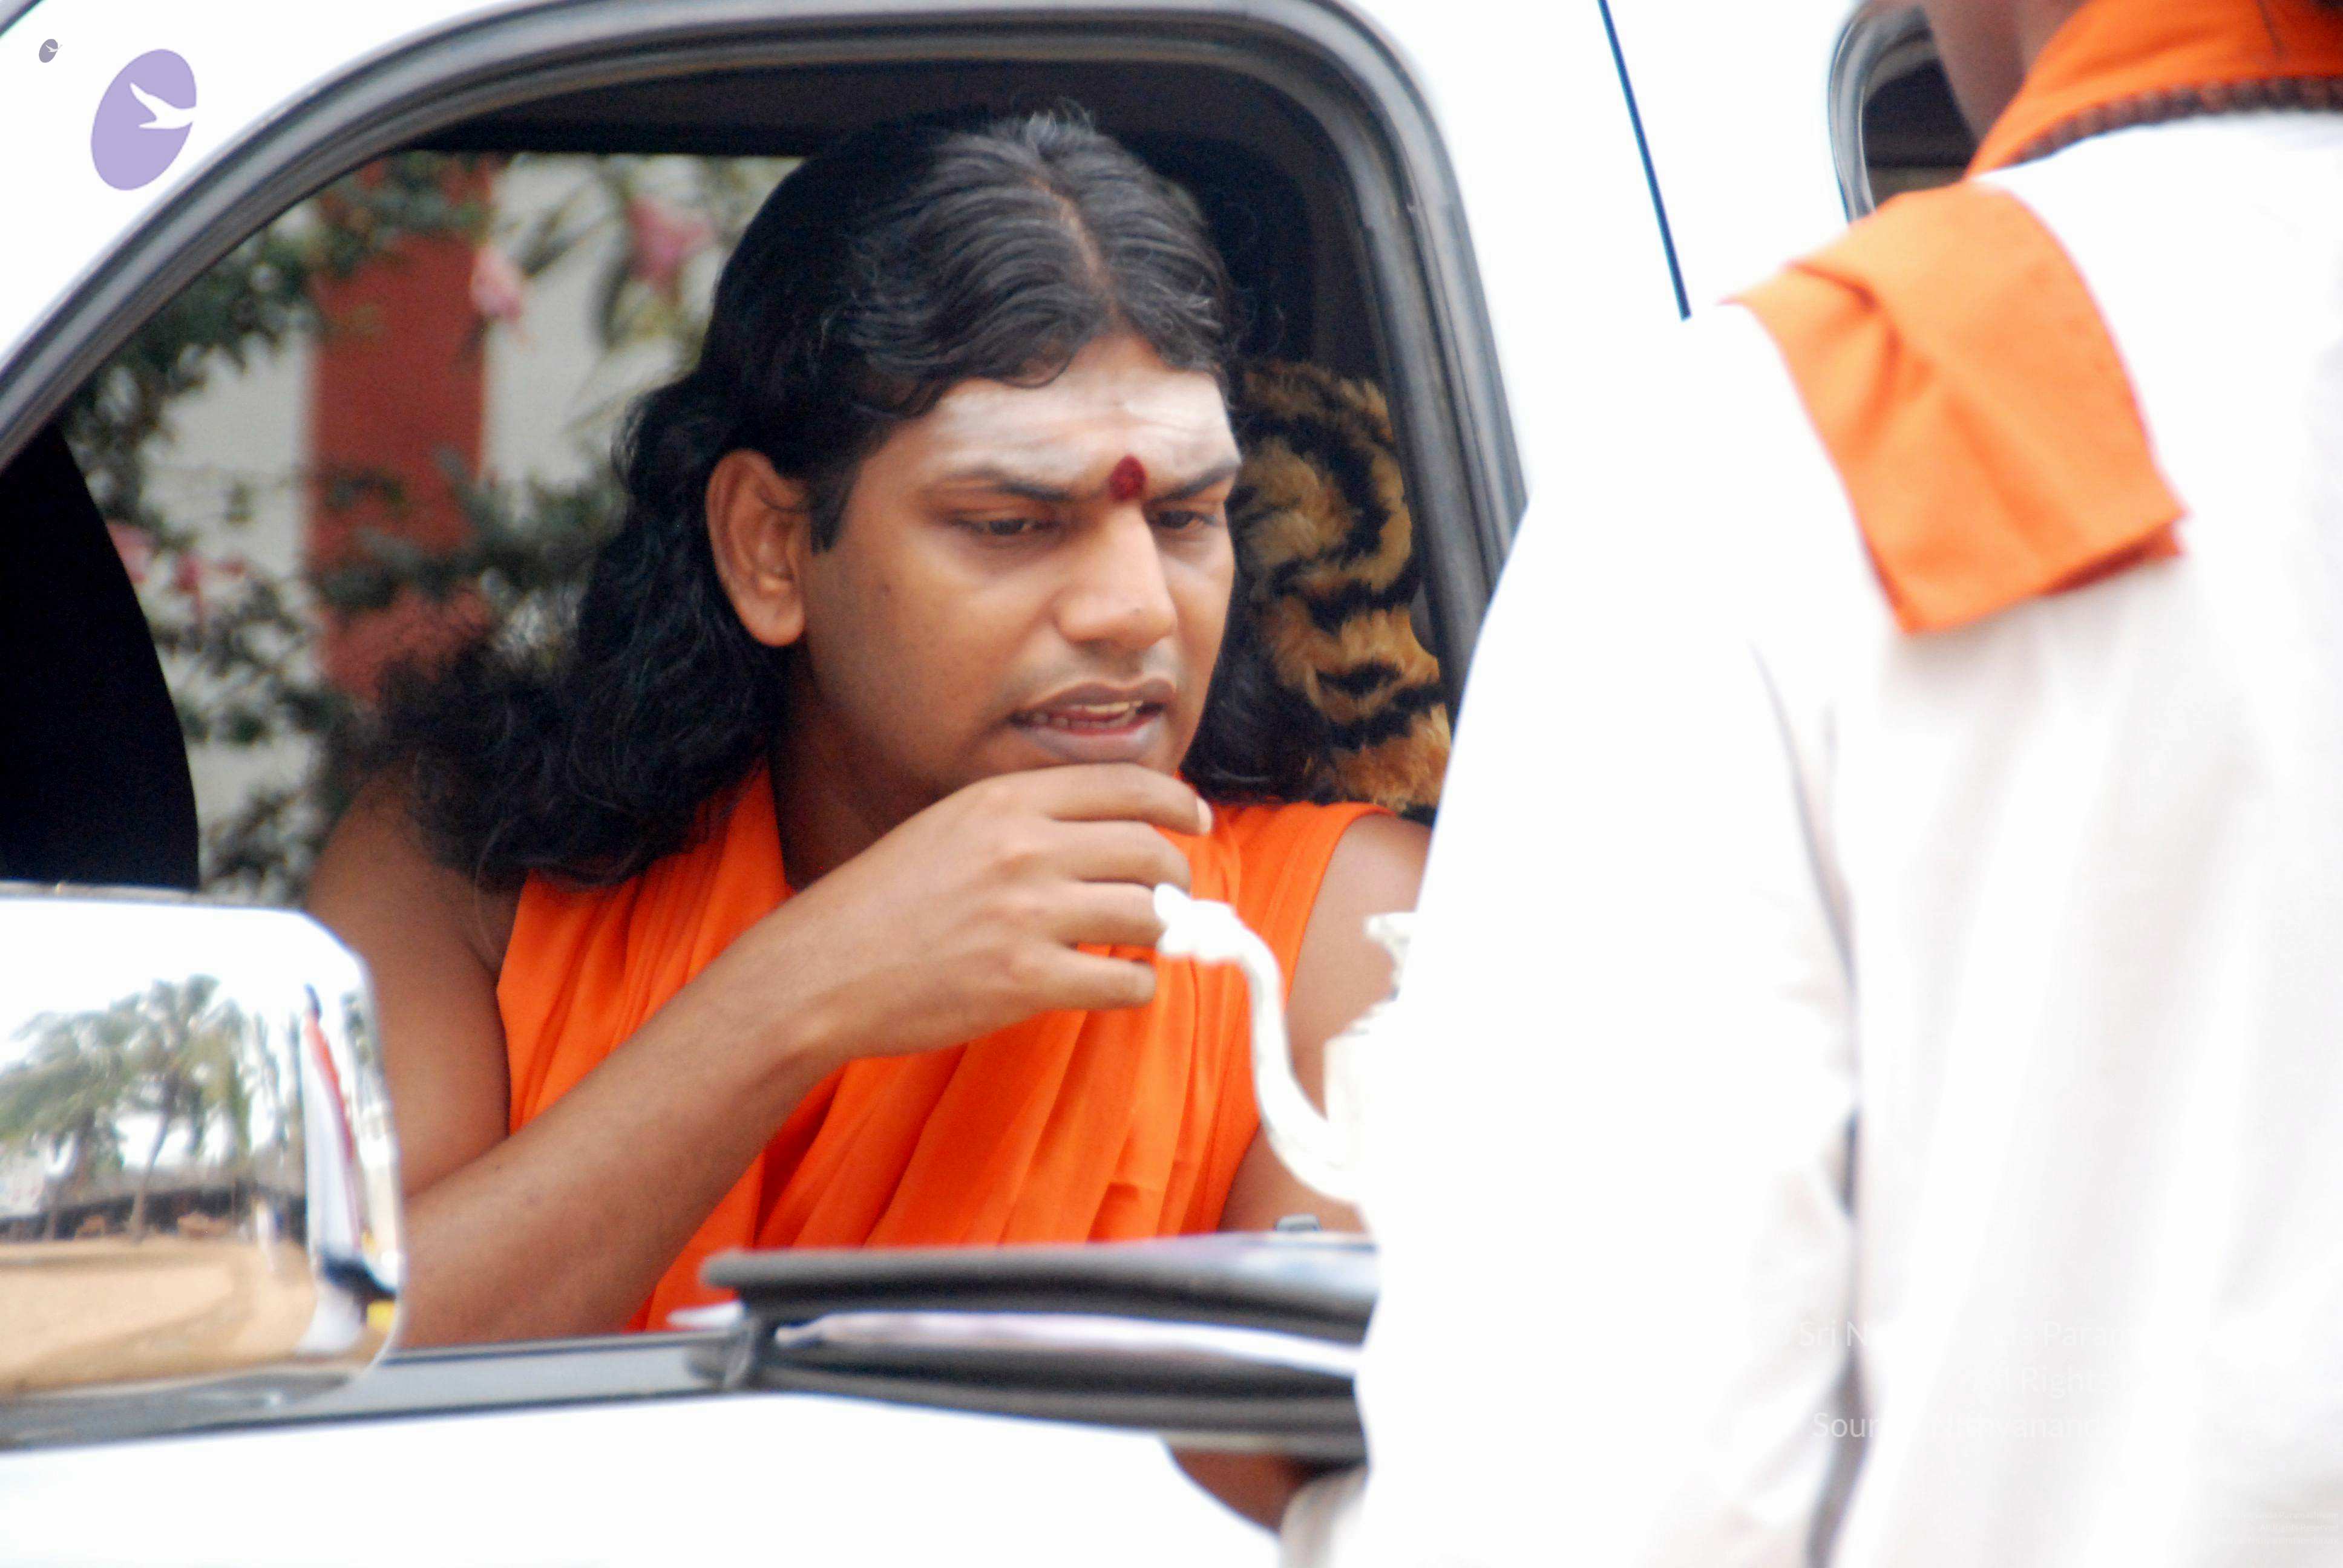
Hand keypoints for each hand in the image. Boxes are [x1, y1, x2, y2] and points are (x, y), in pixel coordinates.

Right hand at [697, 763, 1209, 1070]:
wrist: (820, 969)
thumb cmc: (884, 900)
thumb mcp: (952, 826)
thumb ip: (1027, 821)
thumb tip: (1113, 832)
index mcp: (1006, 800)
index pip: (1127, 785)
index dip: (1177, 803)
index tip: (1196, 820)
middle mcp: (1025, 847)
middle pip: (1150, 851)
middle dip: (1175, 879)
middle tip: (1171, 899)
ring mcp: (1028, 915)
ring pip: (1151, 916)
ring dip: (1161, 934)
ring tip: (1140, 945)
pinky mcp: (1027, 981)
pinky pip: (1127, 982)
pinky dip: (1135, 986)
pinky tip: (1112, 984)